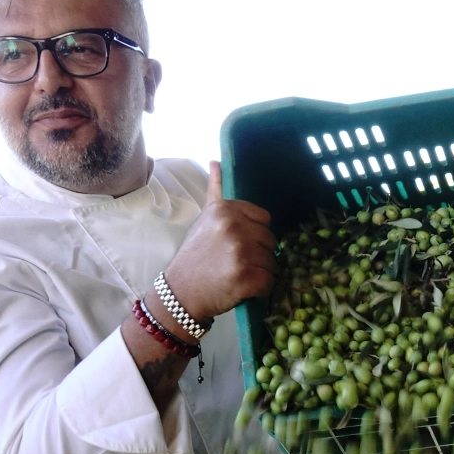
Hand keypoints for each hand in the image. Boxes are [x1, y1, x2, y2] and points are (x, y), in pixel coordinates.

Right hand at [159, 161, 278, 322]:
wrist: (181, 293)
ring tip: (237, 275)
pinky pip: (270, 281)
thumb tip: (216, 161)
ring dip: (261, 272)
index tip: (238, 244)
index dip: (254, 235)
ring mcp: (240, 253)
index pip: (264, 219)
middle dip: (259, 254)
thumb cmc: (195, 255)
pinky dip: (261, 289)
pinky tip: (243, 288)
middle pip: (270, 241)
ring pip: (273, 262)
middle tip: (236, 263)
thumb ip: (215, 191)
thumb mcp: (204, 218)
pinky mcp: (247, 277)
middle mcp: (233, 227)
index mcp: (225, 210)